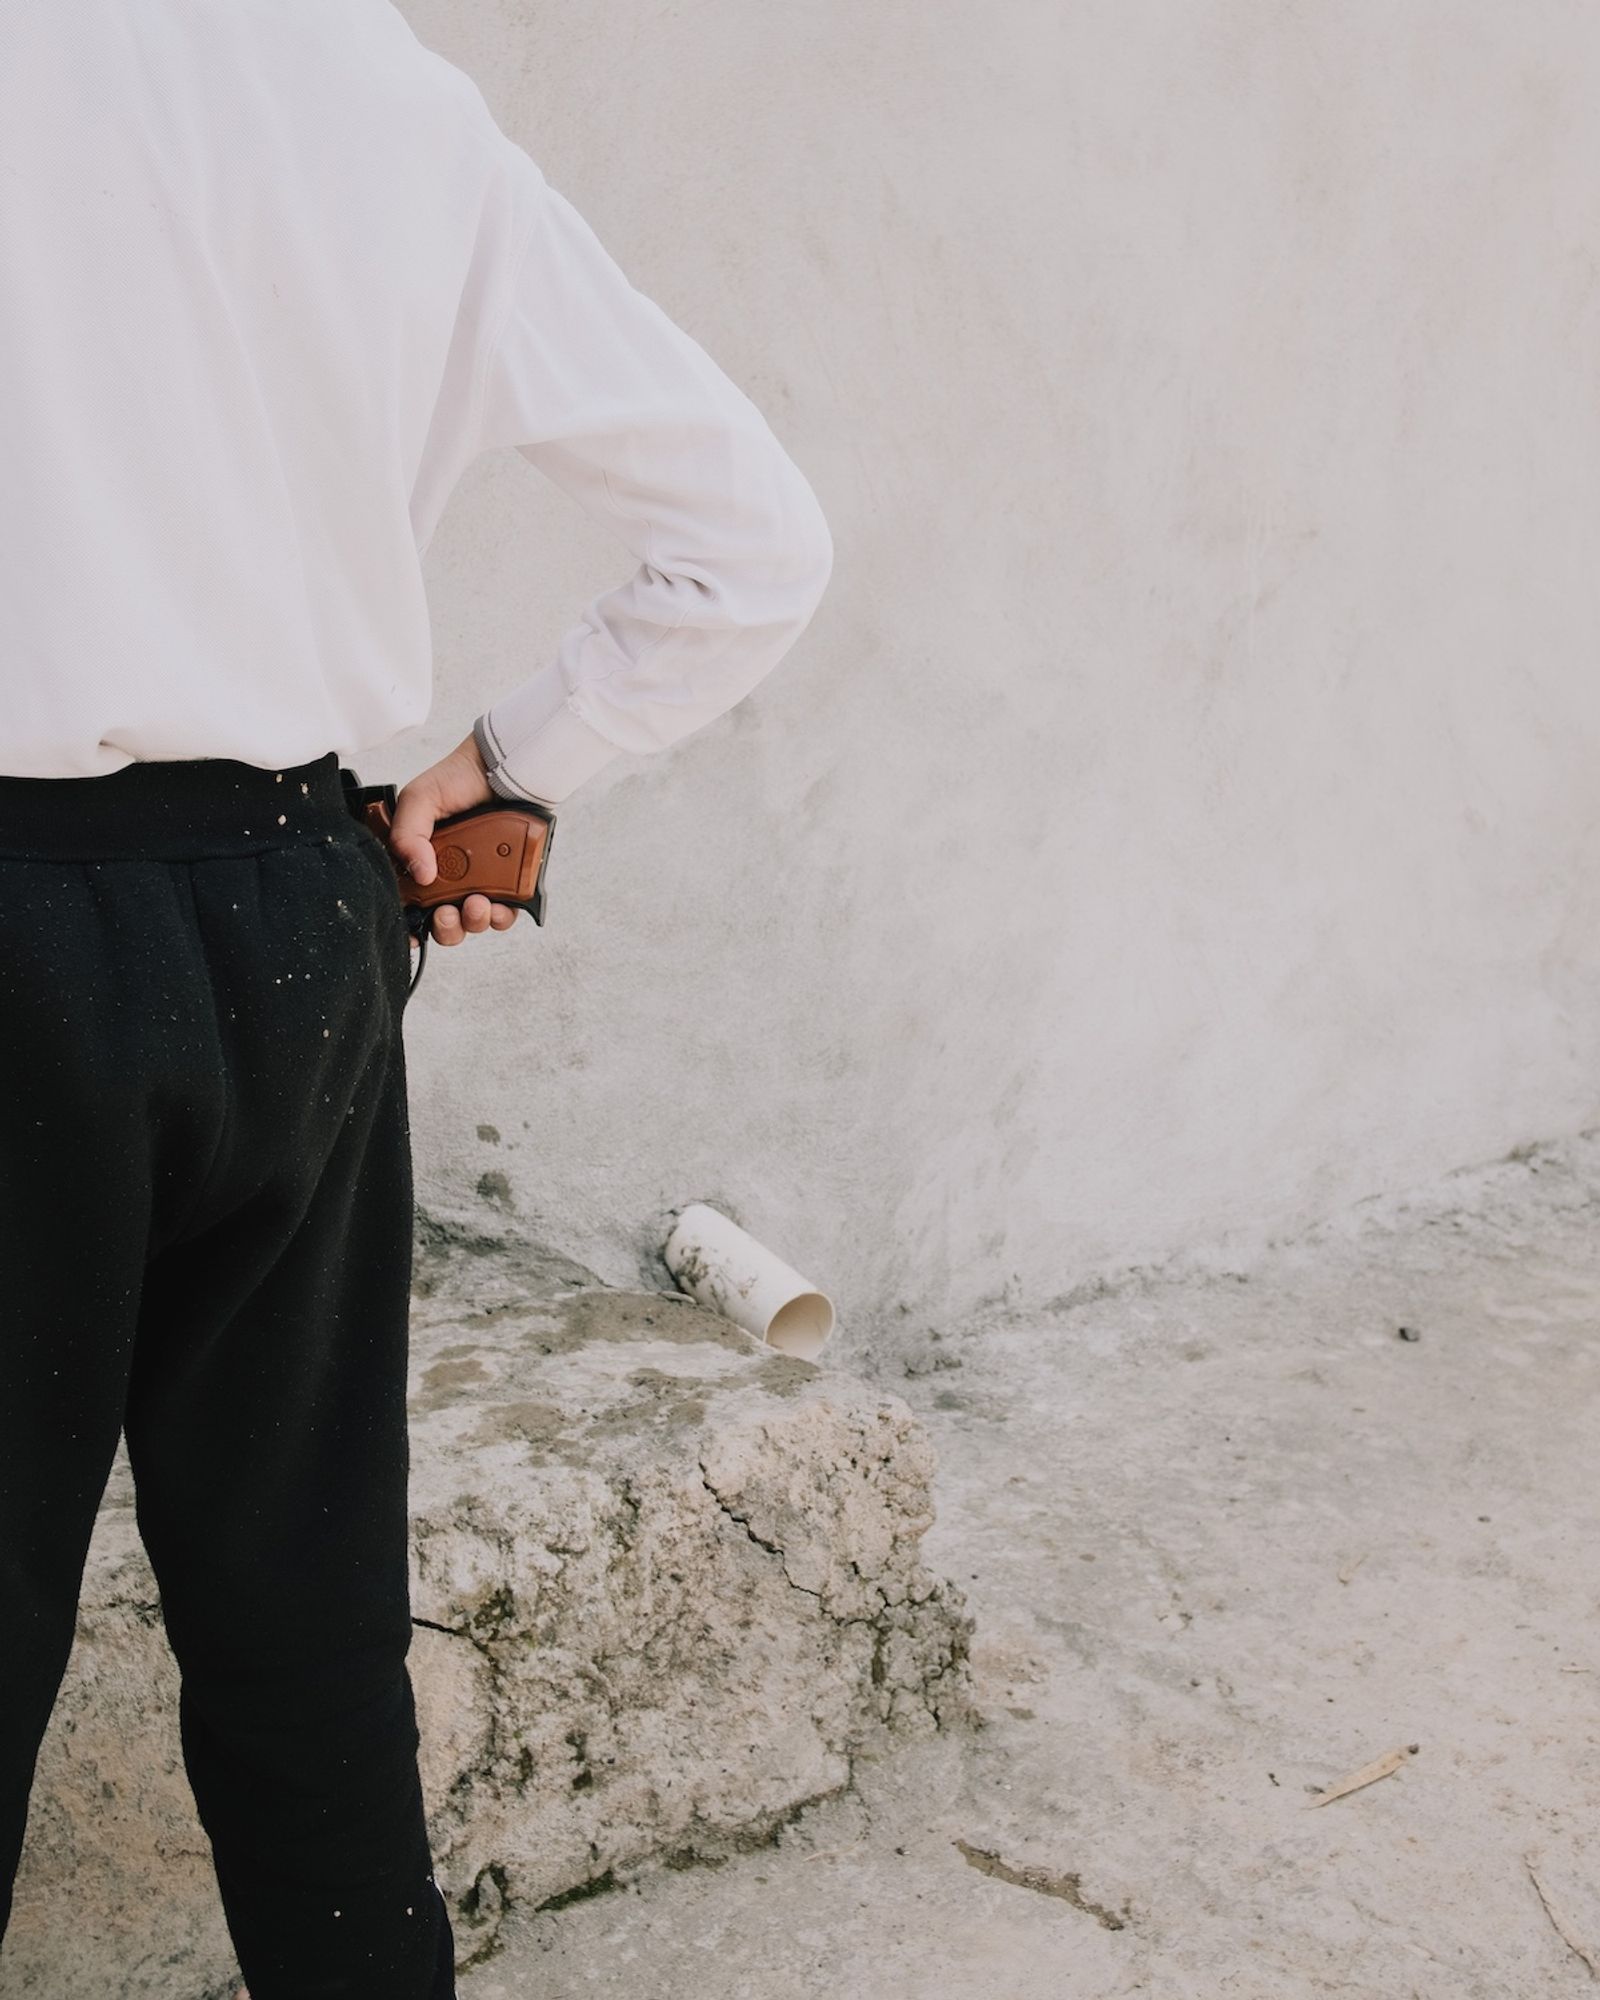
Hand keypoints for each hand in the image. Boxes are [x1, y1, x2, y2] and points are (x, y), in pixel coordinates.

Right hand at [387, 731, 521, 949]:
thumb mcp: (418, 799)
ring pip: (474, 921)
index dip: (409, 924)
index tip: (411, 933)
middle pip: (444, 923)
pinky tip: (498, 905)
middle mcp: (450, 878)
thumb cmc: (457, 779)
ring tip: (476, 904)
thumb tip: (421, 875)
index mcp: (421, 863)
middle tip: (446, 914)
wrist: (502, 767)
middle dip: (445, 928)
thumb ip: (407, 834)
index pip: (411, 905)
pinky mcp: (510, 882)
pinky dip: (501, 916)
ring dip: (473, 922)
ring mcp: (481, 882)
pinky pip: (506, 912)